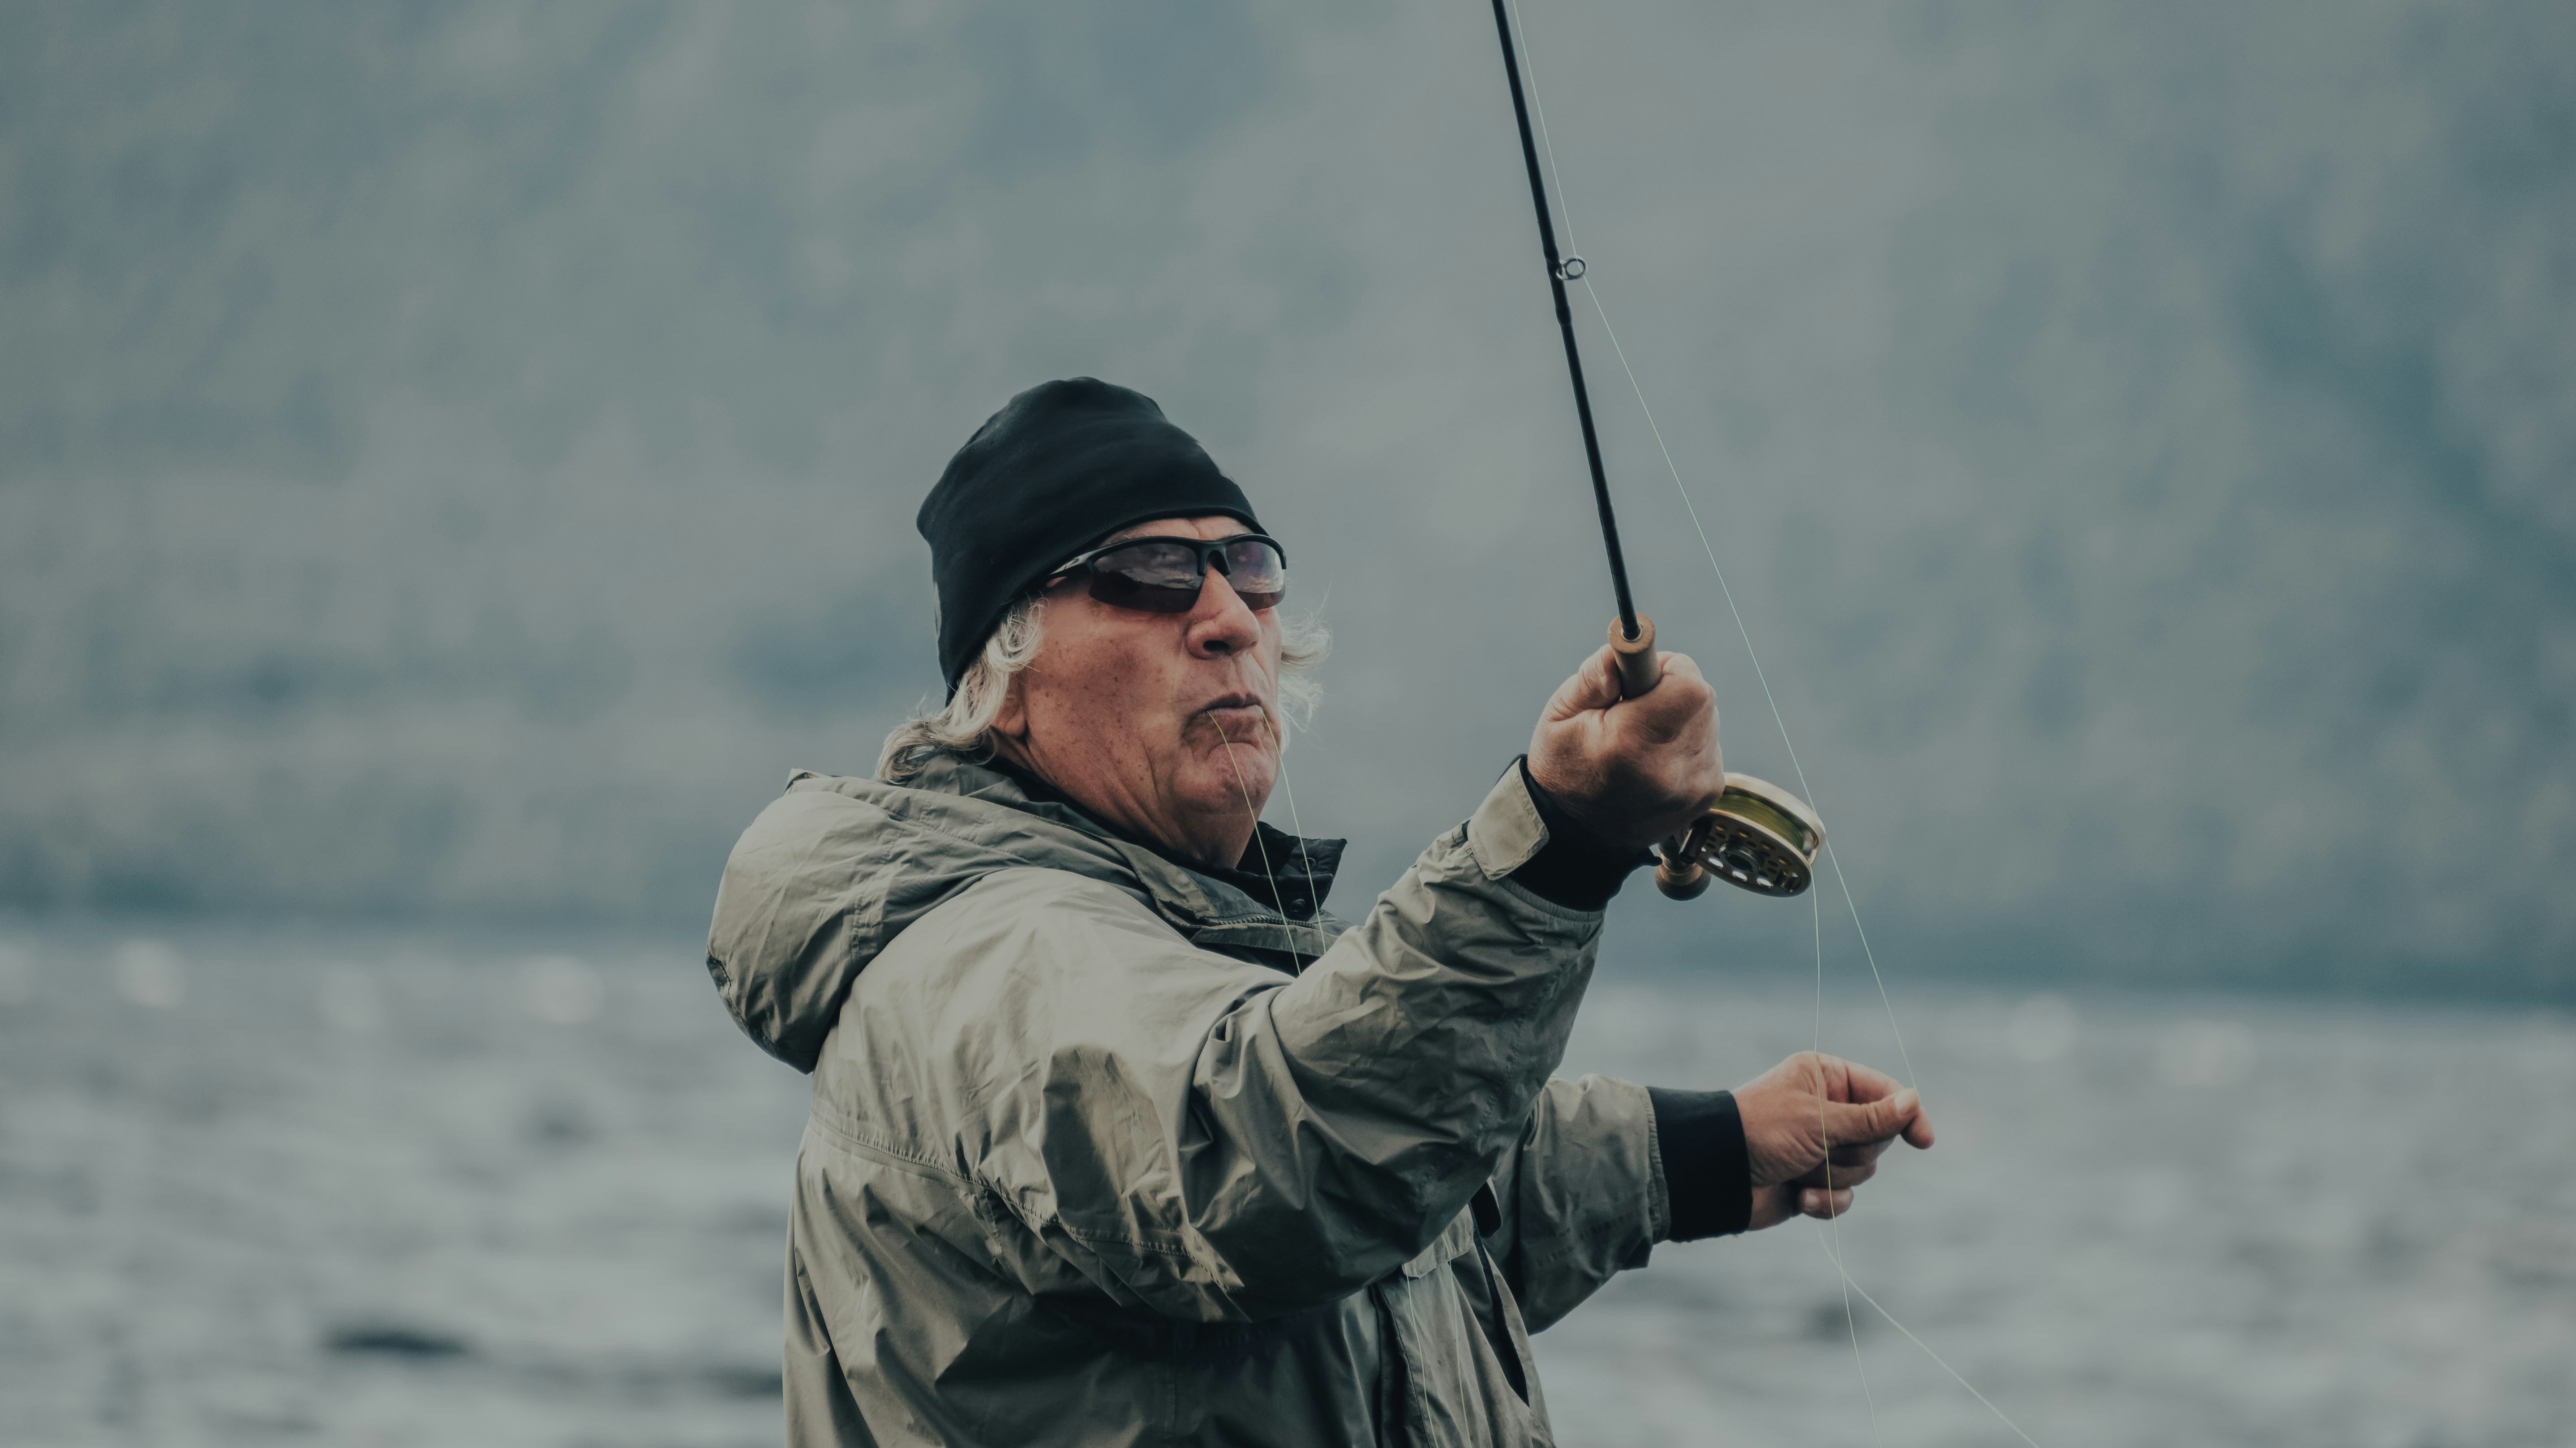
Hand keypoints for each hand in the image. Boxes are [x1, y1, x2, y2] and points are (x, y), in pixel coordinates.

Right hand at [1525, 644, 1724, 850]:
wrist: (1577, 835)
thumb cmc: (1564, 768)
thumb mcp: (1560, 714)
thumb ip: (1596, 675)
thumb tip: (1627, 650)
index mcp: (1633, 744)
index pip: (1688, 682)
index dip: (1666, 669)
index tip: (1640, 679)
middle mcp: (1673, 770)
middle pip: (1701, 699)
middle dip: (1672, 691)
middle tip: (1635, 709)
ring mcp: (1695, 786)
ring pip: (1707, 720)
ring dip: (1680, 718)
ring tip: (1642, 739)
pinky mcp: (1707, 794)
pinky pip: (1709, 744)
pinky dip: (1686, 742)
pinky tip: (1655, 758)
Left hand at [1734, 1051, 1932, 1230]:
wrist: (1715, 1174)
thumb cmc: (1761, 1131)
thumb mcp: (1819, 1120)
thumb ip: (1870, 1118)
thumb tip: (1913, 1101)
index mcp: (1826, 1077)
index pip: (1883, 1092)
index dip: (1905, 1115)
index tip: (1923, 1140)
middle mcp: (1826, 1109)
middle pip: (1877, 1136)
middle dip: (1852, 1151)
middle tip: (1820, 1149)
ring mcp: (1820, 1146)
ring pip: (1863, 1169)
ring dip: (1833, 1175)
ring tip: (1798, 1170)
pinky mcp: (1812, 1180)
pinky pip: (1843, 1195)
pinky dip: (1824, 1200)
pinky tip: (1798, 1197)